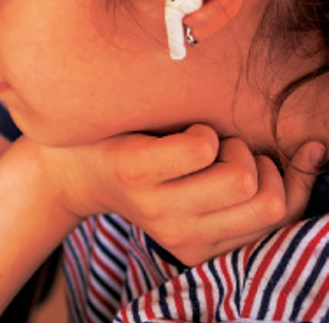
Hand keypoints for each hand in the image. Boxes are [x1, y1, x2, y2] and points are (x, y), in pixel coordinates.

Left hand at [39, 125, 324, 266]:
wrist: (70, 159)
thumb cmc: (148, 164)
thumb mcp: (204, 181)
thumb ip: (260, 175)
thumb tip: (317, 150)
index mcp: (204, 244)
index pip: (282, 217)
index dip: (296, 179)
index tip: (288, 151)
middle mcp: (183, 236)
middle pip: (269, 201)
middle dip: (256, 162)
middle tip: (219, 151)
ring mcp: (159, 208)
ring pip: (241, 177)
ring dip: (230, 146)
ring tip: (198, 144)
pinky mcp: (137, 174)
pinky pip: (203, 147)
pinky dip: (200, 130)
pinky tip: (177, 136)